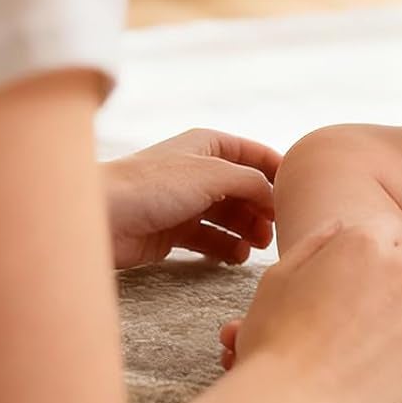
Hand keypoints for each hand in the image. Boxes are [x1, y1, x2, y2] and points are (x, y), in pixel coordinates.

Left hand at [101, 127, 279, 269]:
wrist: (101, 217)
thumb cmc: (153, 186)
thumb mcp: (214, 174)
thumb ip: (251, 182)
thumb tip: (274, 198)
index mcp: (208, 145)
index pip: (254, 154)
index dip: (277, 171)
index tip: (299, 192)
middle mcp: (199, 171)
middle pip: (243, 189)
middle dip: (262, 208)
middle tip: (275, 230)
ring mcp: (186, 202)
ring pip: (228, 216)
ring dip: (246, 230)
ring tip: (256, 247)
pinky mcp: (173, 232)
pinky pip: (209, 239)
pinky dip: (225, 248)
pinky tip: (235, 257)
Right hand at [226, 219, 401, 402]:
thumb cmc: (276, 339)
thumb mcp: (280, 274)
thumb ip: (316, 241)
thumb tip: (341, 224)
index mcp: (362, 240)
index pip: (395, 231)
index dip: (381, 253)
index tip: (368, 277)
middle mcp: (399, 266)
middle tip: (378, 306)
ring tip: (385, 333)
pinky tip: (395, 357)